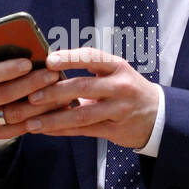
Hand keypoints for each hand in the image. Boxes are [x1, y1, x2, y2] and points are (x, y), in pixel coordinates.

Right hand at [0, 19, 63, 139]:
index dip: (6, 70)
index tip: (29, 62)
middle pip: (2, 95)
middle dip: (30, 84)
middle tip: (53, 75)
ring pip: (14, 114)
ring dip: (39, 104)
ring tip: (61, 92)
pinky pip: (18, 130)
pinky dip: (38, 120)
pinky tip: (55, 109)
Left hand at [21, 48, 159, 148]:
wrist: (157, 115)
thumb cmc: (127, 89)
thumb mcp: (114, 73)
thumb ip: (88, 70)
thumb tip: (48, 67)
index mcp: (117, 67)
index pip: (92, 57)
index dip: (70, 58)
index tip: (48, 60)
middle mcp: (120, 86)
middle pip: (83, 87)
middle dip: (55, 92)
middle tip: (32, 96)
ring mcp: (119, 110)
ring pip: (82, 115)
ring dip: (54, 119)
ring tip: (31, 122)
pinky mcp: (115, 130)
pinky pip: (84, 131)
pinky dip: (62, 131)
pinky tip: (45, 130)